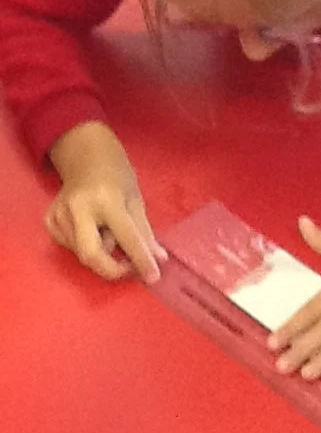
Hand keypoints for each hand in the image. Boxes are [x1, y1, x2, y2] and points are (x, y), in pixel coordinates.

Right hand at [46, 121, 165, 282]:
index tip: (154, 277)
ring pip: (82, 254)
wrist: (85, 155)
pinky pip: (71, 247)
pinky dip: (87, 246)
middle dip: (112, 270)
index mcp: (106, 199)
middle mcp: (78, 208)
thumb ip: (145, 231)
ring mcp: (59, 215)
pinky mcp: (48, 221)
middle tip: (130, 268)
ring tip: (109, 231)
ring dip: (103, 253)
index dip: (141, 260)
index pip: (126, 237)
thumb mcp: (136, 198)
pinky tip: (92, 228)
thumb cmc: (116, 175)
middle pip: (91, 255)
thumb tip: (159, 259)